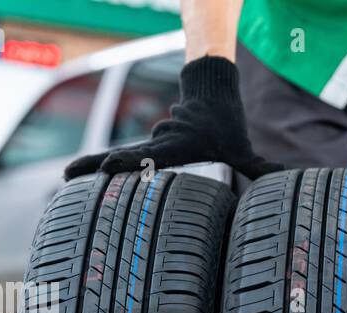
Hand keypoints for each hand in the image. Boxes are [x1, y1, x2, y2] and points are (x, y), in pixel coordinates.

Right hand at [64, 55, 280, 179]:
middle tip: (69, 173)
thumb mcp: (242, 149)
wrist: (210, 100)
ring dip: (91, 167)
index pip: (149, 157)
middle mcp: (156, 147)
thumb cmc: (226, 129)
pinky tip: (75, 178)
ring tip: (65, 177)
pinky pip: (119, 159)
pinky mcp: (144, 150)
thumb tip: (281, 174)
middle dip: (96, 164)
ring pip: (116, 157)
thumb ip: (258, 165)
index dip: (130, 163)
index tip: (108, 169)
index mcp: (175, 149)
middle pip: (122, 156)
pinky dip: (97, 166)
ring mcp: (148, 147)